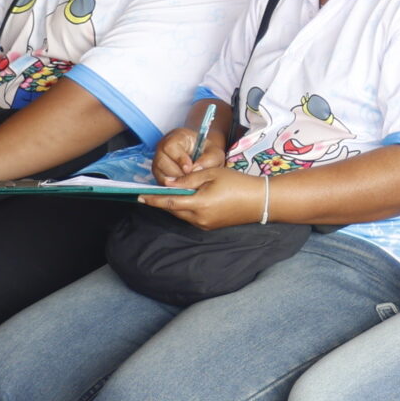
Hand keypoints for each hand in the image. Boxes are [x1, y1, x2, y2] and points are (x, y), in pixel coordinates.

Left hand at [139, 166, 265, 230]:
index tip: (138, 196)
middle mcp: (199, 218)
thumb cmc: (238, 183)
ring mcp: (204, 225)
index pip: (169, 202)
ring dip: (175, 205)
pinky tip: (188, 199)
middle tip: (152, 192)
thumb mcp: (213, 173)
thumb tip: (169, 182)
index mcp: (199, 203)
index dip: (153, 200)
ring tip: (171, 193)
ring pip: (182, 214)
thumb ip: (188, 178)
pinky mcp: (210, 226)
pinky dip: (186, 209)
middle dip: (162, 201)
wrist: (261, 200)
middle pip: (173, 210)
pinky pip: (191, 217)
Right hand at [152, 120, 227, 185]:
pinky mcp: (158, 174)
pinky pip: (160, 183)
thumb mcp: (214, 153)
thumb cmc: (208, 153)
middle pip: (161, 162)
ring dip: (174, 182)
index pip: (170, 146)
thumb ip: (209, 159)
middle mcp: (162, 148)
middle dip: (176, 173)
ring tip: (188, 185)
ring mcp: (158, 161)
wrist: (204, 159)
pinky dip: (171, 187)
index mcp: (176, 137)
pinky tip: (183, 188)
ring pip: (160, 174)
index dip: (179, 158)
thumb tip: (195, 169)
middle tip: (189, 180)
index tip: (189, 168)